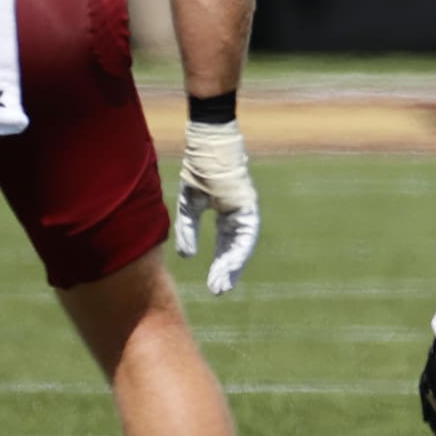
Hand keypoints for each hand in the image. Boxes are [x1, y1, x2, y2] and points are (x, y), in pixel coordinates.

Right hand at [175, 121, 259, 294]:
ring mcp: (246, 209)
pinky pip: (246, 233)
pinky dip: (238, 250)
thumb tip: (187, 257)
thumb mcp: (188, 204)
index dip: (220, 264)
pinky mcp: (248, 204)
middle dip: (227, 271)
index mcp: (227, 214)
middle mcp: (239, 214)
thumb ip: (187, 230)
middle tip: (219, 291)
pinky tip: (229, 265)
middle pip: (236, 249)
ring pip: (242, 245)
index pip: (226, 245)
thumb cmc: (199, 168)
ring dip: (232, 266)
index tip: (215, 284)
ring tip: (222, 285)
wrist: (206, 144)